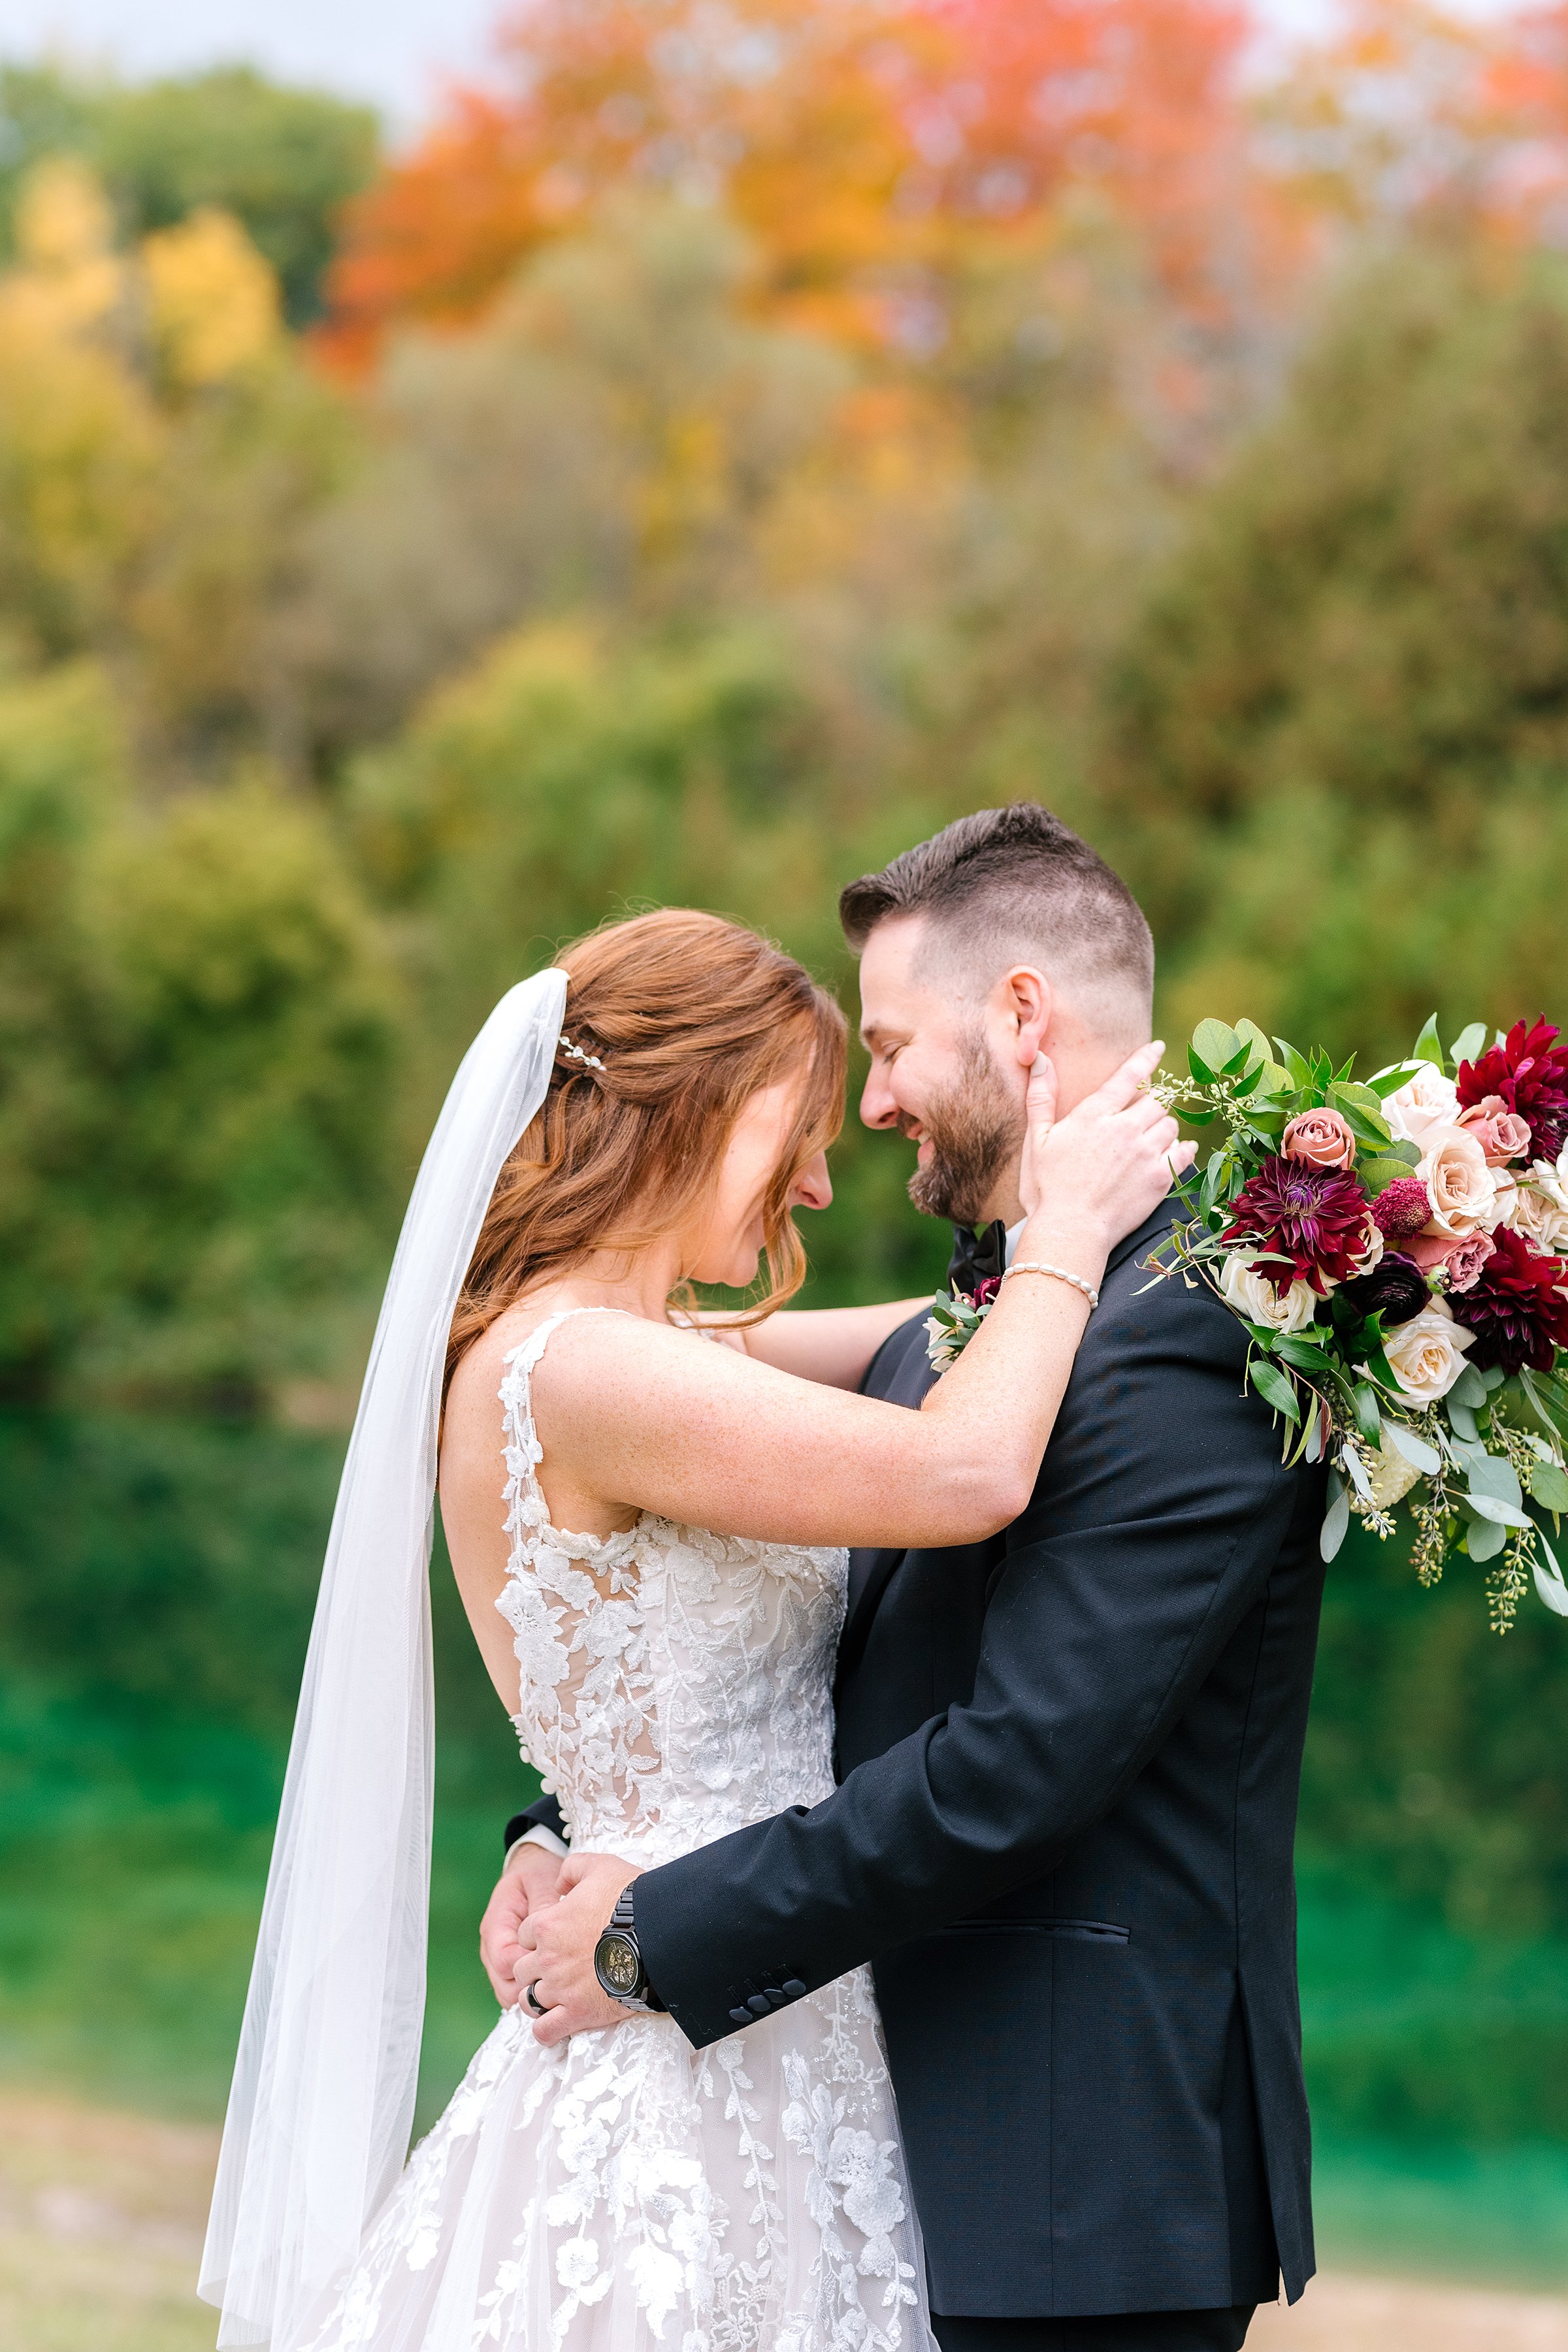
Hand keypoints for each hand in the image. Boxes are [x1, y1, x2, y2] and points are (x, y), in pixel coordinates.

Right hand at [479, 1842, 564, 2006]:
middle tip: (562, 1978)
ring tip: (560, 1981)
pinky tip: (554, 1981)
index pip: (504, 1961)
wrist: (533, 1867)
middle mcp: (493, 1945)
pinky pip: (515, 1988)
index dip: (529, 1967)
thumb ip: (543, 1905)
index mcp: (496, 1924)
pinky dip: (532, 1990)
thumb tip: (548, 1930)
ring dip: (531, 1991)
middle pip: (504, 1985)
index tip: (555, 1962)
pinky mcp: (511, 1963)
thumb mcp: (541, 1880)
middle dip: (531, 1986)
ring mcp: (500, 1957)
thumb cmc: (536, 1874)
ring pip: (508, 1992)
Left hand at [516, 1851, 643, 2046]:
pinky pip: (545, 2031)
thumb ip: (572, 1869)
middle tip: (556, 1966)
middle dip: (534, 1967)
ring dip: (537, 1997)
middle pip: (521, 1968)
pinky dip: (545, 2030)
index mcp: (547, 1925)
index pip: (523, 1934)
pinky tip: (554, 2023)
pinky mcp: (578, 2014)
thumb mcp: (601, 1867)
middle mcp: (547, 1959)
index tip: (556, 1937)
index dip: (538, 1935)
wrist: (659, 1936)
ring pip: (528, 2001)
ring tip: (553, 1995)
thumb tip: (558, 1883)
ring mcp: (561, 1989)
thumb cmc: (631, 1899)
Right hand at [1019, 1039, 1192, 1247]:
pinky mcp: (1160, 1178)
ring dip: (1165, 1125)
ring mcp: (1146, 1154)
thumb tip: (1041, 1059)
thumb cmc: (1047, 1187)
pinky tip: (1179, 1149)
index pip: (1128, 1076)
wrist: (1070, 1230)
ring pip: (1171, 1124)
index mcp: (1094, 1115)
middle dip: (1153, 1101)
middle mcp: (1125, 1129)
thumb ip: (1041, 1097)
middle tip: (1145, 1110)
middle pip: (1156, 1100)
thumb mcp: (1038, 1139)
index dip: (1145, 1058)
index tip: (1157, 1048)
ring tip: (1152, 1134)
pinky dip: (1184, 1148)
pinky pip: (1184, 1153)